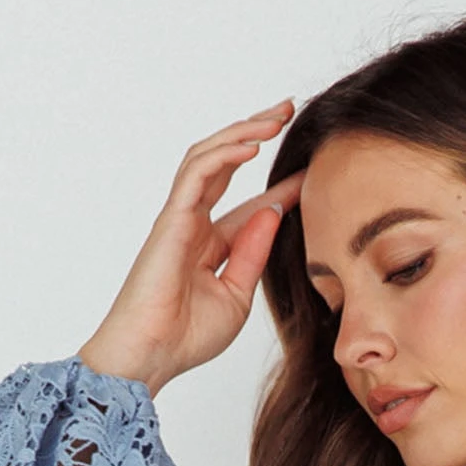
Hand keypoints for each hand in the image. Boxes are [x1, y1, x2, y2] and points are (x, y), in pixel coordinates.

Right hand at [76, 99, 306, 396]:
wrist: (152, 354)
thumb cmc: (186, 336)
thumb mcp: (237, 295)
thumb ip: (254, 252)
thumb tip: (273, 211)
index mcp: (211, 244)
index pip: (252, 204)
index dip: (282, 185)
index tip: (313, 172)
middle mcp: (194, 223)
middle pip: (227, 164)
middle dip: (256, 134)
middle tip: (289, 110)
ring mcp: (180, 217)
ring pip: (210, 157)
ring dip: (242, 132)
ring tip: (274, 117)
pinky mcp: (171, 218)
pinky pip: (198, 173)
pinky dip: (225, 155)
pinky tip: (252, 146)